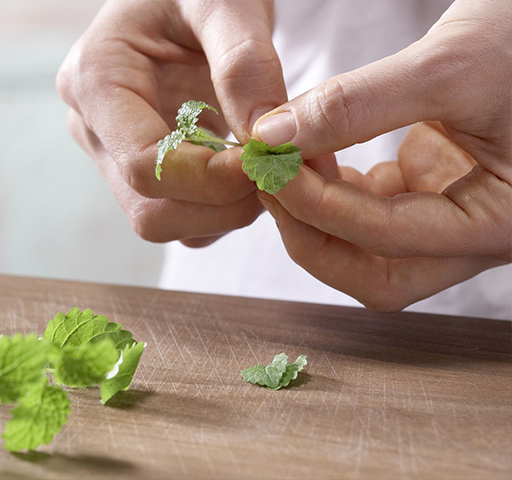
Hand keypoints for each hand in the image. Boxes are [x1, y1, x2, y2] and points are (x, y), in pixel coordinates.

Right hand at [57, 0, 285, 246]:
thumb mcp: (225, 1)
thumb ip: (245, 63)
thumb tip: (267, 140)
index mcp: (97, 82)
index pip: (144, 165)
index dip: (210, 179)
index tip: (266, 162)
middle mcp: (96, 129)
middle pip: (150, 211)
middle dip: (220, 205)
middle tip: (273, 172)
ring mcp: (117, 153)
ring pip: (167, 222)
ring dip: (225, 212)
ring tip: (264, 166)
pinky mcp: (145, 169)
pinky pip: (183, 216)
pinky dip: (223, 209)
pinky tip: (248, 170)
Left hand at [252, 0, 511, 311]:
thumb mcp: (449, 66)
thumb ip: (357, 105)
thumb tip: (275, 135)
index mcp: (499, 223)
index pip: (387, 239)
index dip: (319, 206)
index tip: (273, 164)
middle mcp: (474, 232)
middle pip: (376, 273)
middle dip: (312, 235)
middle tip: (269, 185)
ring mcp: (450, 210)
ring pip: (368, 246)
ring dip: (317, 211)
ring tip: (282, 163)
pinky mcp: (432, 185)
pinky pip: (371, 206)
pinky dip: (334, 187)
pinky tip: (311, 154)